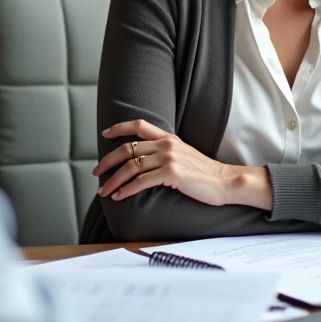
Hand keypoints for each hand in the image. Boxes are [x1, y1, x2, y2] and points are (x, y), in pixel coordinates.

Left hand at [93, 119, 271, 208]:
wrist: (224, 181)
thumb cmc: (204, 174)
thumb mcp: (184, 155)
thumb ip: (166, 153)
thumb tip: (145, 161)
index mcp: (169, 138)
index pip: (139, 125)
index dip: (119, 128)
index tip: (105, 133)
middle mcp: (166, 144)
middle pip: (128, 148)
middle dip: (108, 161)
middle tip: (96, 172)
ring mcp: (168, 157)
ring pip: (131, 166)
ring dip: (113, 180)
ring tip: (104, 191)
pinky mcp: (171, 173)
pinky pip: (141, 181)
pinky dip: (126, 190)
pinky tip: (119, 196)